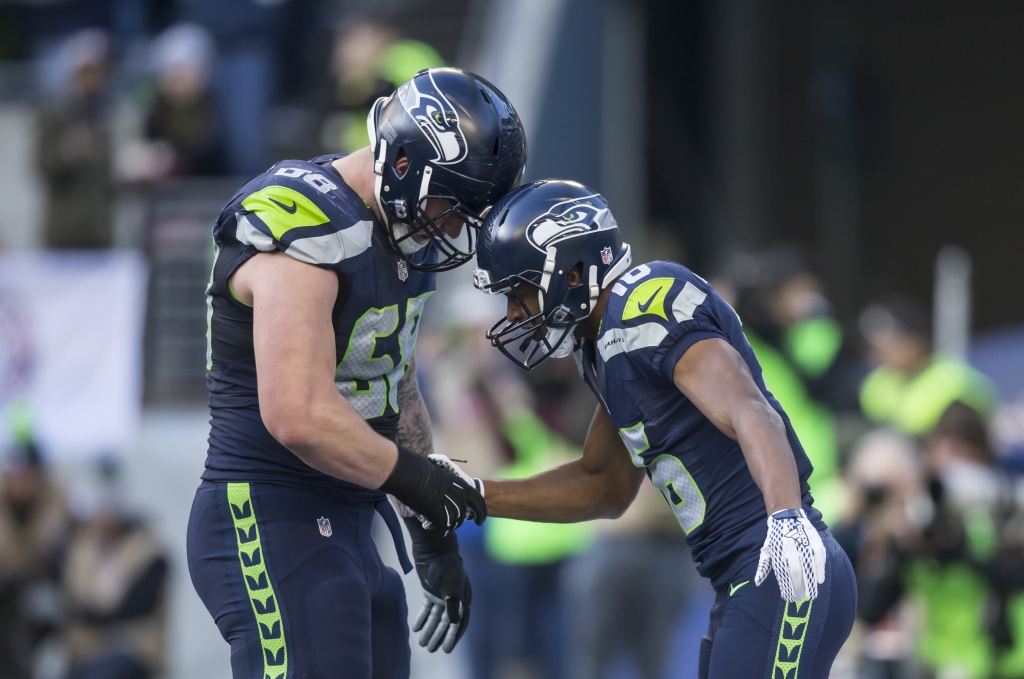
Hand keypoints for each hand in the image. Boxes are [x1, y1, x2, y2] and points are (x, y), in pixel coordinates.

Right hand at [380, 447, 486, 535]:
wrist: (406, 471)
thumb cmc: (417, 467)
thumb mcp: (437, 470)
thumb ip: (446, 480)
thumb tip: (450, 486)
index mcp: (457, 481)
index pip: (476, 498)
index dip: (480, 511)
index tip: (480, 520)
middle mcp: (455, 493)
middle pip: (464, 512)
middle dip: (462, 520)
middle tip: (455, 524)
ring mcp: (445, 502)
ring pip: (454, 520)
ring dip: (450, 525)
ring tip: (442, 525)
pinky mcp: (435, 511)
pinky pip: (443, 525)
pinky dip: (439, 529)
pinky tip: (432, 526)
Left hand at [405, 518, 472, 652]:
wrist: (434, 546)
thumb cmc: (445, 564)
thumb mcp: (450, 583)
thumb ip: (453, 602)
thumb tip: (455, 622)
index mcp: (463, 597)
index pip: (460, 622)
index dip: (453, 637)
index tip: (446, 650)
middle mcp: (454, 597)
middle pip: (447, 622)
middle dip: (439, 636)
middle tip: (431, 650)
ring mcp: (442, 593)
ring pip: (437, 617)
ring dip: (430, 630)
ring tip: (423, 643)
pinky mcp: (430, 589)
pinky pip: (427, 608)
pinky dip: (423, 618)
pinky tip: (416, 627)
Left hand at [755, 508, 825, 600]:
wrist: (786, 516)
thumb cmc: (776, 538)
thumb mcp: (767, 551)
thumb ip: (763, 567)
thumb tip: (757, 582)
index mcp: (777, 551)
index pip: (782, 573)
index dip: (786, 587)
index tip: (788, 598)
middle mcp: (789, 547)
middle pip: (795, 571)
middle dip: (798, 587)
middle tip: (801, 598)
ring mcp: (803, 543)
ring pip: (808, 565)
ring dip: (811, 582)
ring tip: (812, 595)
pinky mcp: (814, 540)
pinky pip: (819, 557)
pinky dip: (820, 569)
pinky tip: (820, 580)